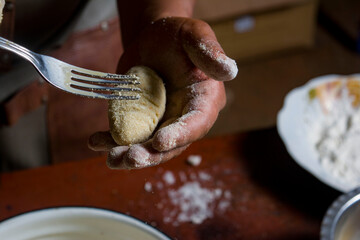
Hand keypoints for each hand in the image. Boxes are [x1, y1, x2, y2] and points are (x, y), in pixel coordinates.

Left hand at [88, 17, 237, 168]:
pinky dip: (112, 141)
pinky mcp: (143, 121)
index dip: (180, 134)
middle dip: (151, 154)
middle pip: (172, 144)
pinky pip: (130, 136)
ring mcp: (163, 122)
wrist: (153, 40)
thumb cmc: (177, 35)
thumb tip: (230, 70)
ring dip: (130, 156)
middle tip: (130, 158)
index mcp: (204, 100)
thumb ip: (209, 51)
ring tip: (111, 158)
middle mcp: (185, 117)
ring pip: (149, 146)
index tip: (160, 141)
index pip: (196, 122)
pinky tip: (96, 141)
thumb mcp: (193, 35)